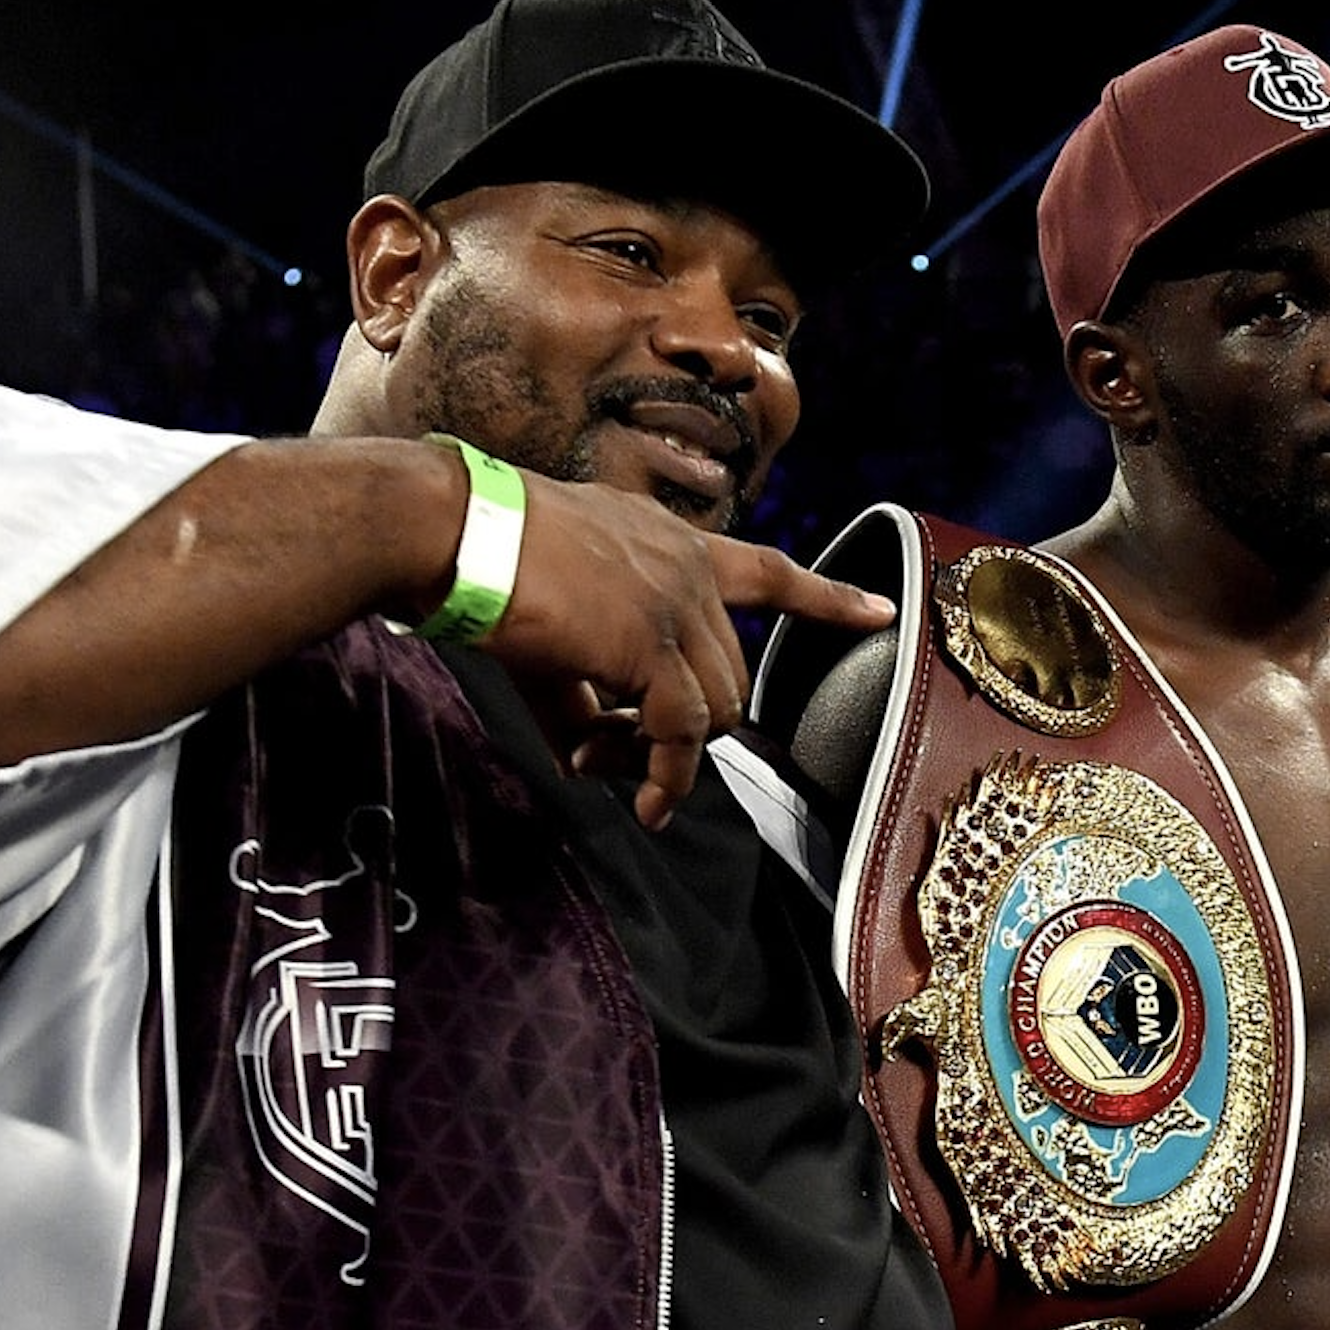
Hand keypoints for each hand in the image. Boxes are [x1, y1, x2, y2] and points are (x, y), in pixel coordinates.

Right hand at [482, 470, 892, 827]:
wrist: (450, 529)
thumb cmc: (482, 560)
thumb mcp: (550, 625)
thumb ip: (582, 695)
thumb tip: (588, 762)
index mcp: (669, 544)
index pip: (767, 572)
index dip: (826, 599)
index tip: (879, 611)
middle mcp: (685, 566)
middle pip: (731, 674)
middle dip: (683, 729)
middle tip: (610, 753)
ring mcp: (674, 602)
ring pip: (716, 708)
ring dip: (668, 754)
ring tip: (600, 761)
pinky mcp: (649, 643)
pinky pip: (682, 731)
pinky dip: (668, 775)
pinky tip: (644, 800)